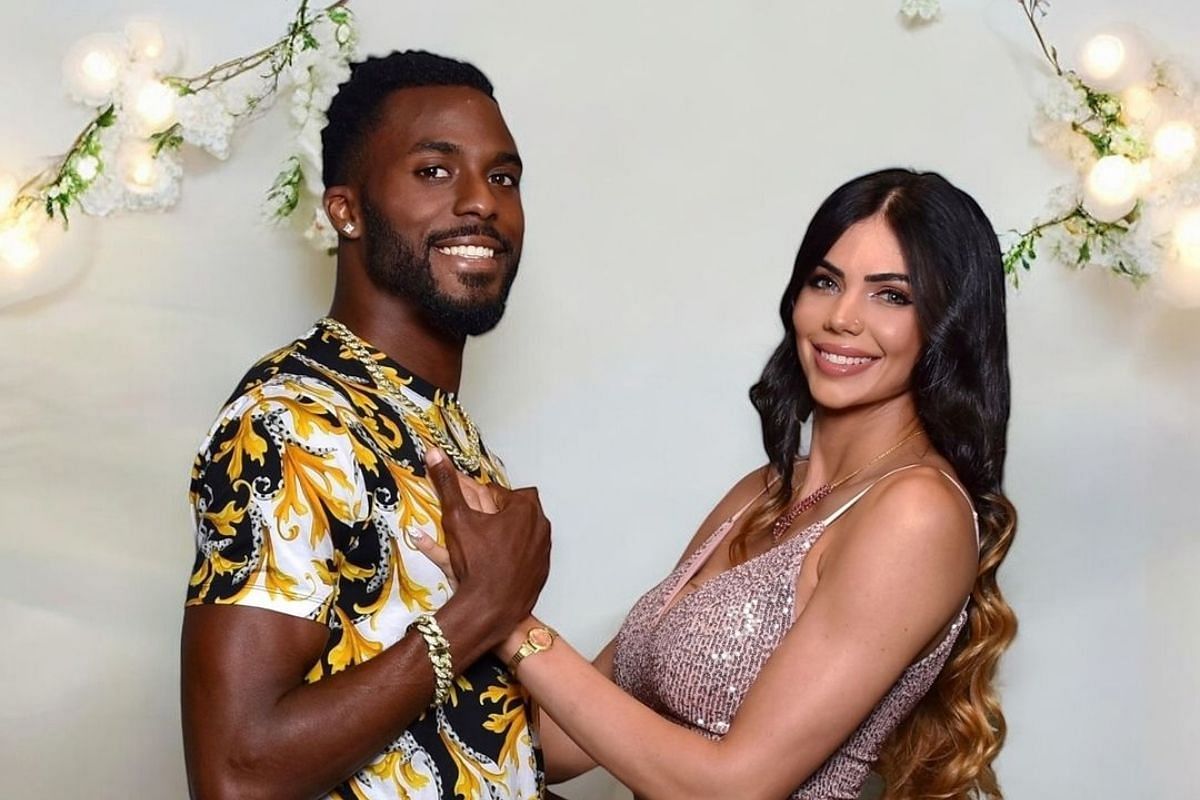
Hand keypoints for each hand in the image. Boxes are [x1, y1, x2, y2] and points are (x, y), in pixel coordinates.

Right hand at [423, 447, 551, 639]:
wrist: (491, 608)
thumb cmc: (476, 562)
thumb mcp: (457, 518)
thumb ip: (446, 483)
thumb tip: (434, 453)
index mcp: (524, 507)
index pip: (497, 492)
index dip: (477, 498)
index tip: (467, 509)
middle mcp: (541, 525)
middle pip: (514, 508)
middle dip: (495, 512)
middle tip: (475, 525)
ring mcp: (544, 549)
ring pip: (524, 530)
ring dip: (507, 531)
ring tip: (484, 543)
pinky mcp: (543, 569)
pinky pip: (529, 552)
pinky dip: (515, 552)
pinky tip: (497, 561)